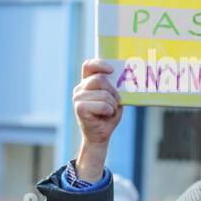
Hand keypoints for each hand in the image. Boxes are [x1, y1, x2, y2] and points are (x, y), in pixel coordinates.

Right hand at [72, 59, 120, 180]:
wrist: (100, 135)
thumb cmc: (108, 115)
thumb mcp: (113, 98)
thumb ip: (113, 87)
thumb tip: (123, 78)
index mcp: (87, 83)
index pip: (88, 65)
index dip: (100, 64)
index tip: (112, 70)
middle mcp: (79, 89)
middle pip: (100, 79)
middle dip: (112, 91)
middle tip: (115, 102)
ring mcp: (77, 98)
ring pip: (104, 94)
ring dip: (112, 104)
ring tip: (108, 111)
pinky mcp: (79, 108)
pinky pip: (102, 105)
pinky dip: (108, 111)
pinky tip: (104, 116)